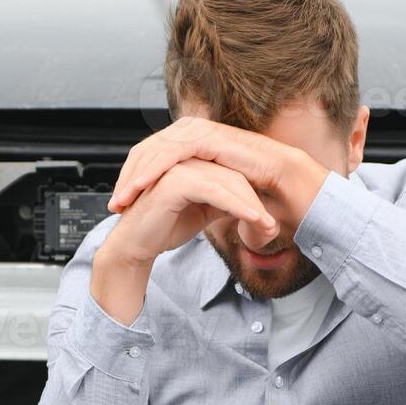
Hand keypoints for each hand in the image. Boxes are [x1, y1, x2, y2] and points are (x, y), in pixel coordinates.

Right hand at [91, 159, 276, 324]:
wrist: (133, 246)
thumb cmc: (162, 227)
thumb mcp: (201, 212)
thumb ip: (222, 202)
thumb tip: (250, 207)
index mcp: (191, 162)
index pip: (231, 173)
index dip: (253, 195)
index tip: (269, 221)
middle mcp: (185, 158)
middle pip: (234, 175)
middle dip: (256, 202)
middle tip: (272, 228)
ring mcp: (178, 166)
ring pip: (227, 181)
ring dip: (251, 205)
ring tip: (268, 227)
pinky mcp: (174, 180)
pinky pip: (214, 190)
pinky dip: (236, 205)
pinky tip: (252, 219)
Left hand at [109, 116, 324, 219]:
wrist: (286, 183)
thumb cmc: (259, 189)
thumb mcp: (218, 193)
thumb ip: (200, 194)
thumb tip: (188, 211)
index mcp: (194, 141)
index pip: (153, 156)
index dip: (135, 179)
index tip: (123, 203)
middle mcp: (194, 131)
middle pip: (147, 150)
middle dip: (127, 177)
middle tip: (115, 204)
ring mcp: (200, 131)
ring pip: (154, 150)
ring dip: (135, 175)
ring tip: (122, 199)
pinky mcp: (207, 137)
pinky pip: (171, 152)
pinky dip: (153, 169)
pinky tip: (141, 187)